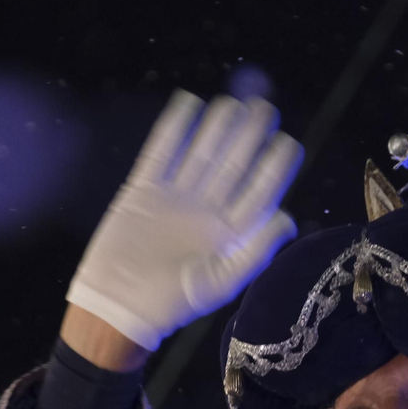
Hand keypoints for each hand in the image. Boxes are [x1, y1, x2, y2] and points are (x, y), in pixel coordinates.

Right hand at [66, 89, 302, 350]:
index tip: (289, 144)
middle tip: (266, 108)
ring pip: (201, 153)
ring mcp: (176, 197)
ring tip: (235, 102)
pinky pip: (161, 151)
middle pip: (233, 165)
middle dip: (250, 137)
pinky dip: (173, 128)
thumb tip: (288, 218)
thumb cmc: (172, 303)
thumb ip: (255, 250)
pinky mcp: (143, 189)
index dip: (274, 167)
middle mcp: (207, 209)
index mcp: (230, 232)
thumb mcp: (220, 282)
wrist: (118, 306)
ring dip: (218, 127)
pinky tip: (189, 103)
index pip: (259, 191)